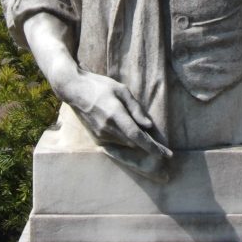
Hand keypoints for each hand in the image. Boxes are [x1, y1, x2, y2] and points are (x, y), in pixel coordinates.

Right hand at [57, 69, 171, 162]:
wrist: (74, 90)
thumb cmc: (100, 86)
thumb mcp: (121, 90)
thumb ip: (136, 109)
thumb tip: (148, 126)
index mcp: (115, 115)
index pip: (138, 136)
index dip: (153, 147)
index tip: (167, 155)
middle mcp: (107, 128)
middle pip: (134, 142)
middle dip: (148, 145)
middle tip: (163, 148)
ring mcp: (100, 135)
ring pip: (126, 143)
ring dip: (136, 142)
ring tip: (145, 137)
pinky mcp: (96, 138)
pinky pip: (116, 143)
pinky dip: (125, 140)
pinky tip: (129, 135)